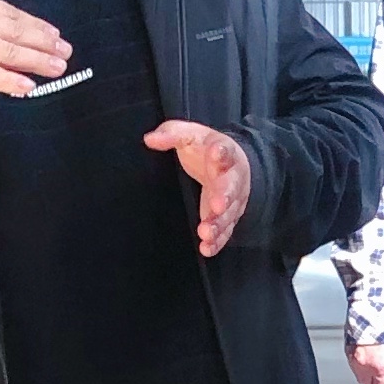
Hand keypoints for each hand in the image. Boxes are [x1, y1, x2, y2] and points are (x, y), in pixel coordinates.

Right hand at [0, 0, 71, 100]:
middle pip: (16, 31)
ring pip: (9, 52)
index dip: (36, 25)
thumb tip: (11, 30)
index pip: (10, 13)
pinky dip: (12, 81)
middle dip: (44, 42)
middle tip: (64, 51)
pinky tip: (28, 86)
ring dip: (37, 61)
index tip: (54, 33)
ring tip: (56, 68)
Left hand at [144, 120, 252, 256]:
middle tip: (216, 206)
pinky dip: (218, 241)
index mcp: (223, 152)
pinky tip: (206, 248)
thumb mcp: (189, 135)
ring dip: (219, 223)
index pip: (224, 150)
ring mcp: (233, 199)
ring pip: (229, 213)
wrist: (233, 163)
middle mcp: (233, 176)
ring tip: (205, 233)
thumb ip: (171, 135)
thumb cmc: (206, 148)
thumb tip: (149, 139)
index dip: (221, 152)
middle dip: (224, 196)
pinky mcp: (228, 216)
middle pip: (231, 186)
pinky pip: (226, 230)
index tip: (215, 153)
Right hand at [347, 335, 383, 383]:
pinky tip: (366, 356)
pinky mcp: (346, 349)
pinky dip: (359, 364)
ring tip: (374, 365)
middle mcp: (364, 365)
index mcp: (379, 367)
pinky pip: (352, 364)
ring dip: (366, 375)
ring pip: (358, 375)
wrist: (369, 307)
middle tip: (381, 382)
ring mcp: (353, 357)